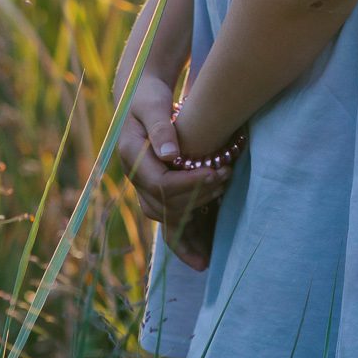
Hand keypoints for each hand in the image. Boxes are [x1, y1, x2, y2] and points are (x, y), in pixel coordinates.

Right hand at [114, 72, 233, 269]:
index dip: (189, 183)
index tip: (216, 172)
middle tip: (226, 176)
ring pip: (167, 217)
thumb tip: (171, 156)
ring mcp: (144, 188)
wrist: (141, 97)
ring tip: (224, 196)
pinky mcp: (157, 192)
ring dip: (197, 215)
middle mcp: (135, 178)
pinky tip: (202, 260)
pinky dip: (185, 242)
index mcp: (131, 157)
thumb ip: (160, 127)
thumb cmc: (149, 96)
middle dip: (198, 196)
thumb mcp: (152, 103)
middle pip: (166, 204)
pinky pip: (169, 223)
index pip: (161, 183)